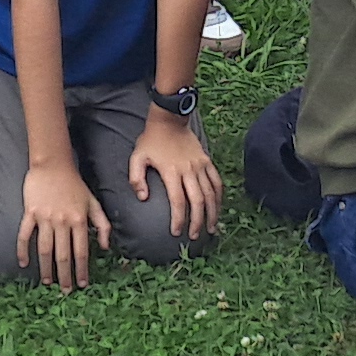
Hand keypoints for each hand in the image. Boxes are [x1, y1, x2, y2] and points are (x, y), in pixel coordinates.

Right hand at [17, 159, 109, 289]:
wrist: (53, 164)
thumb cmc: (75, 185)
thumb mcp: (93, 202)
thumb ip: (102, 224)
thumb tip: (105, 247)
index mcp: (79, 220)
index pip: (81, 251)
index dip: (82, 270)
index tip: (82, 284)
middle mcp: (62, 221)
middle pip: (63, 255)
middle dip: (65, 275)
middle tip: (66, 290)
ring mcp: (45, 218)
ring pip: (45, 249)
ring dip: (46, 268)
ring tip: (48, 282)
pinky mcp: (30, 213)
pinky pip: (25, 235)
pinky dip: (23, 250)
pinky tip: (23, 263)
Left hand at [126, 111, 222, 244]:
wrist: (169, 119)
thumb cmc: (151, 140)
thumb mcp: (137, 157)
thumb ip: (136, 178)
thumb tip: (142, 198)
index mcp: (171, 171)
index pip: (177, 201)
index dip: (178, 219)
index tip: (176, 232)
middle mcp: (188, 170)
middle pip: (197, 201)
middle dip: (197, 221)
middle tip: (194, 236)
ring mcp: (200, 165)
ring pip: (210, 194)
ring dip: (212, 213)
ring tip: (210, 229)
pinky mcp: (207, 161)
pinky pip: (217, 181)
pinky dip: (219, 196)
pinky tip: (218, 208)